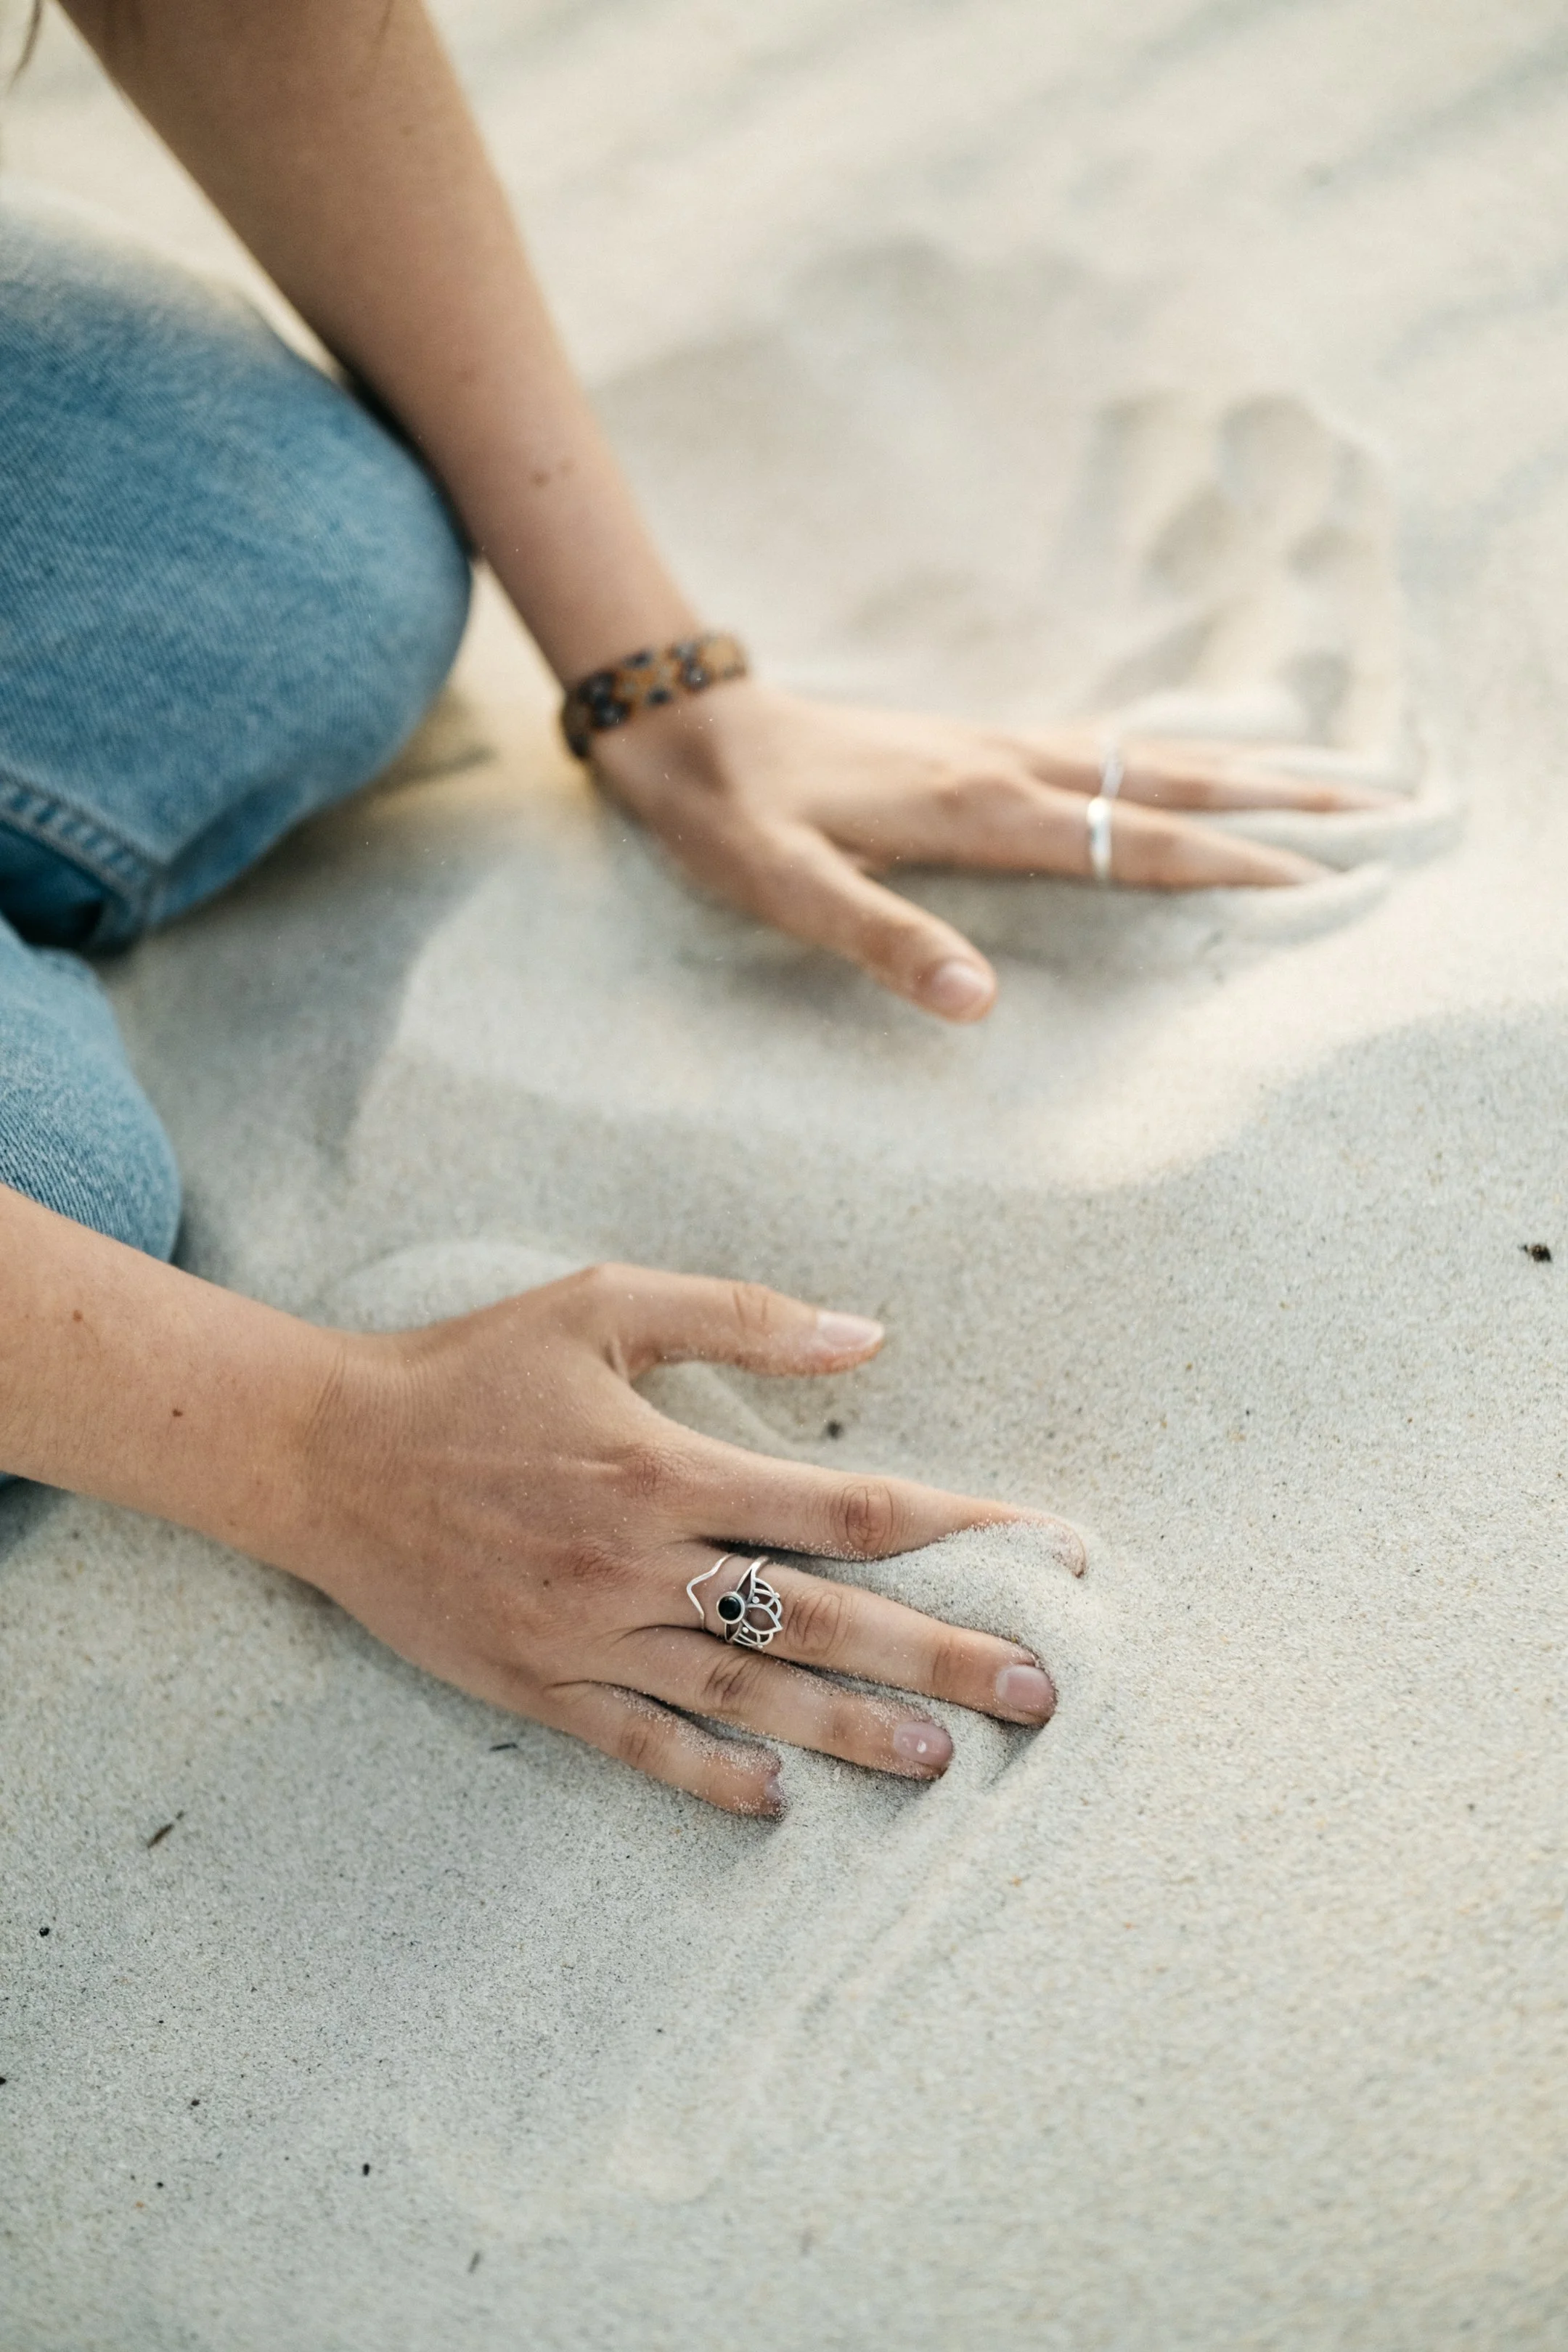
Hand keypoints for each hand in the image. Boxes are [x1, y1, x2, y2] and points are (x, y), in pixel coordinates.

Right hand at [304, 1265, 1080, 1814]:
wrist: (324, 1454)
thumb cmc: (472, 1368)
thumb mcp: (602, 1301)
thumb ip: (741, 1315)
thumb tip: (869, 1331)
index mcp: (663, 1466)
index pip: (846, 1510)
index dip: (959, 1529)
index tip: (1045, 1551)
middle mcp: (637, 1562)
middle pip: (821, 1619)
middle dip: (938, 1657)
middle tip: (1037, 1692)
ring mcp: (587, 1635)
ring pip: (745, 1696)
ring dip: (850, 1732)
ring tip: (943, 1763)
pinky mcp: (537, 1685)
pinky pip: (640, 1744)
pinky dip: (711, 1777)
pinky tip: (781, 1805)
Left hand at [591, 679, 1387, 1020]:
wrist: (680, 720)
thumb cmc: (726, 812)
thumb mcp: (782, 885)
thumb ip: (880, 938)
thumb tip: (978, 1003)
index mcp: (976, 808)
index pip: (1130, 843)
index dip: (1223, 866)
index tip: (1316, 884)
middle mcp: (1003, 766)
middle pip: (1167, 782)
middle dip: (1277, 798)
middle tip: (1380, 812)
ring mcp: (993, 748)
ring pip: (1144, 756)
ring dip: (1240, 769)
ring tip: (1326, 777)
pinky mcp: (971, 745)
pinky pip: (1100, 748)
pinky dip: (1169, 756)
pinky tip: (1187, 763)